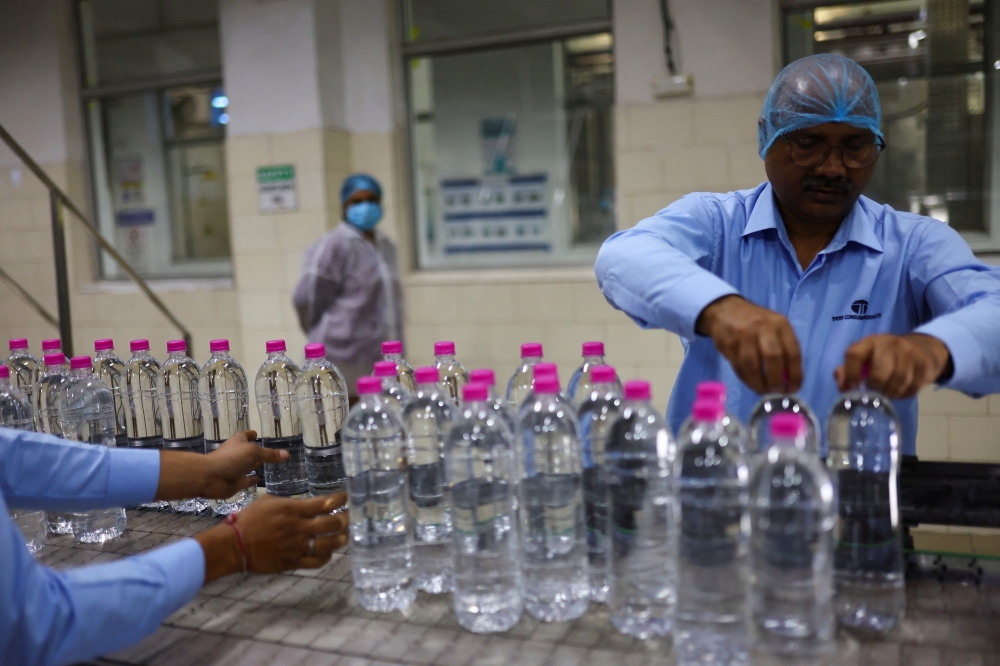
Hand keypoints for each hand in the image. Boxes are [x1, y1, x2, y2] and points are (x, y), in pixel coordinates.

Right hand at [195, 493, 348, 582]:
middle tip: (350, 517)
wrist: (235, 544)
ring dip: (341, 539)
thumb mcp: (270, 501)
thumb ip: (291, 502)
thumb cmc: (249, 519)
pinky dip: (326, 557)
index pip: (325, 504)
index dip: (340, 500)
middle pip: (332, 524)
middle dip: (345, 520)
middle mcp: (299, 528)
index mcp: (293, 510)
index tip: (346, 498)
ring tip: (345, 536)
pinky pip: (316, 561)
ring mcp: (297, 546)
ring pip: (329, 544)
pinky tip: (328, 552)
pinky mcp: (293, 562)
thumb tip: (307, 503)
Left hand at [200, 431, 286, 499]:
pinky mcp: (236, 482)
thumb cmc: (231, 459)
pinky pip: (247, 480)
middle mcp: (237, 455)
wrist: (211, 478)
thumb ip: (269, 455)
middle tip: (271, 452)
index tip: (256, 433)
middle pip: (249, 452)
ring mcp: (236, 469)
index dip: (250, 434)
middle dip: (257, 451)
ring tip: (269, 466)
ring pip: (249, 466)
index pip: (245, 436)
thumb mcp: (253, 453)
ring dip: (256, 466)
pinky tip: (260, 479)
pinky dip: (252, 480)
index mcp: (238, 443)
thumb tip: (286, 454)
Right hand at [696, 295, 802, 393]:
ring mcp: (743, 334)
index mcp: (781, 324)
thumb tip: (788, 380)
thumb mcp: (774, 329)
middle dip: (775, 380)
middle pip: (773, 357)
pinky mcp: (728, 343)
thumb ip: (783, 350)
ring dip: (758, 383)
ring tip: (762, 390)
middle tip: (775, 392)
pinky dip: (746, 379)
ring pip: (752, 365)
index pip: (793, 352)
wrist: (725, 310)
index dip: (795, 375)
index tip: (793, 389)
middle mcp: (763, 327)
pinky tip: (750, 382)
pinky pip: (738, 366)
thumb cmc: (756, 324)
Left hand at [835, 333, 951, 397]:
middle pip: (878, 375)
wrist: (922, 349)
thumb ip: (848, 371)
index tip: (853, 386)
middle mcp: (889, 344)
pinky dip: (904, 394)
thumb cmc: (885, 357)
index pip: (854, 354)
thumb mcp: (865, 358)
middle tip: (874, 392)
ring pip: (897, 383)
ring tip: (887, 393)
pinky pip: (912, 387)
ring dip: (890, 393)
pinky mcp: (924, 364)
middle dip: (874, 388)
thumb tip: (843, 387)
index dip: (851, 374)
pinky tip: (900, 390)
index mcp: (870, 342)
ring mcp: (909, 353)